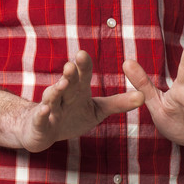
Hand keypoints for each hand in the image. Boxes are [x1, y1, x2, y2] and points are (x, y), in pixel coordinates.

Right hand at [17, 51, 144, 152]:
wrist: (41, 130)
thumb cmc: (72, 115)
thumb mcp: (97, 110)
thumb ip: (119, 102)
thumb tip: (144, 96)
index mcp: (77, 90)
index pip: (81, 75)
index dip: (82, 65)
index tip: (82, 53)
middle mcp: (62, 96)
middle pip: (67, 83)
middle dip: (69, 75)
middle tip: (71, 65)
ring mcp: (50, 109)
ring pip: (52, 98)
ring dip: (56, 91)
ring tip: (62, 84)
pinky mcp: (40, 124)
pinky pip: (41, 118)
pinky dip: (42, 114)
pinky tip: (44, 110)